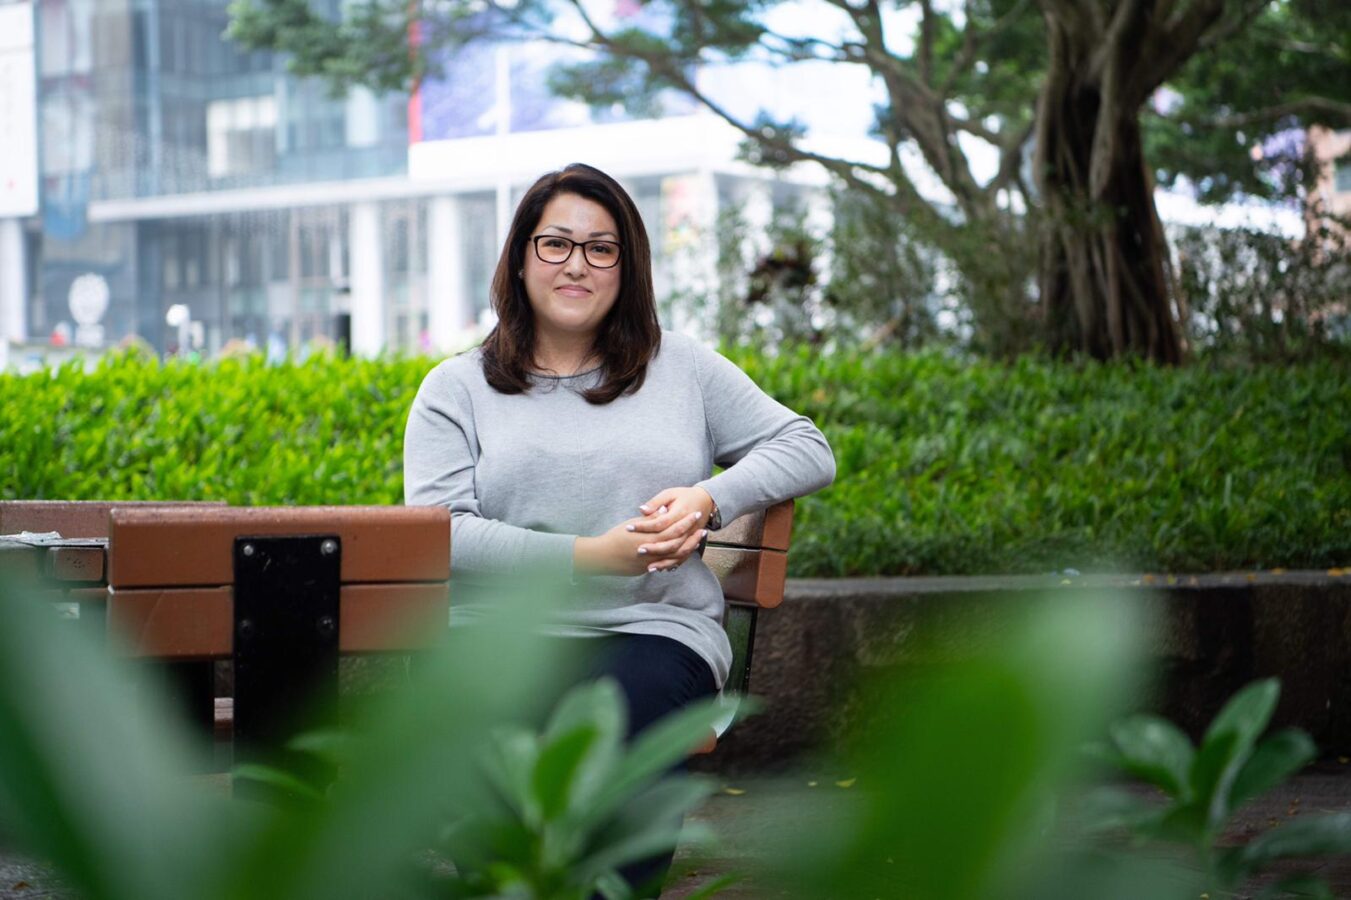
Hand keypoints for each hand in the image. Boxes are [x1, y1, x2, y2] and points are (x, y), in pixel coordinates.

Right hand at [573, 511, 707, 576]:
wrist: (602, 557)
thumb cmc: (616, 537)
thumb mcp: (633, 523)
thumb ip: (651, 518)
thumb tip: (665, 510)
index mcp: (650, 538)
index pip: (674, 529)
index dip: (686, 522)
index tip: (695, 514)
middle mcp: (653, 552)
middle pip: (679, 545)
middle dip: (692, 537)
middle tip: (703, 529)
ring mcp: (651, 563)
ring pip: (675, 558)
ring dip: (687, 549)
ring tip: (696, 542)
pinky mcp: (647, 569)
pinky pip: (666, 565)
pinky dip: (675, 560)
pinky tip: (682, 554)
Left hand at [629, 486, 716, 572]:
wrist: (705, 500)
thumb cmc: (685, 495)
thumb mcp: (670, 494)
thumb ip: (656, 502)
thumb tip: (641, 510)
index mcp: (680, 513)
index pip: (659, 522)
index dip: (643, 526)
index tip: (629, 528)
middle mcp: (687, 527)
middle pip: (670, 541)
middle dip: (654, 548)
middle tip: (638, 550)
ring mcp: (690, 536)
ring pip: (677, 552)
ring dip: (664, 561)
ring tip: (649, 567)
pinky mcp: (691, 542)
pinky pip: (683, 556)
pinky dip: (672, 563)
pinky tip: (661, 568)